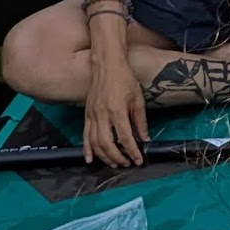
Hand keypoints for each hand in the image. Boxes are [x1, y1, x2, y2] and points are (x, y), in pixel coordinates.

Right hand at [83, 45, 149, 167]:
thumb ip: (140, 121)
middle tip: (127, 164)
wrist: (107, 65)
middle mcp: (102, 115)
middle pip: (107, 144)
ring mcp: (92, 115)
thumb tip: (145, 139)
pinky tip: (90, 159)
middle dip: (117, 157)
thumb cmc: (125, 79)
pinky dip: (86, 149)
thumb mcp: (138, 99)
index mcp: (117, 110)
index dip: (132, 151)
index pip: (125, 137)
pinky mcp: (87, 114)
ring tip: (114, 164)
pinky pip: (85, 135)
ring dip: (104, 156)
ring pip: (95, 142)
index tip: (139, 160)